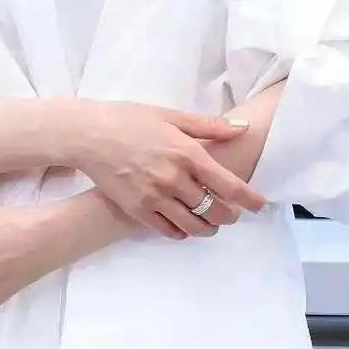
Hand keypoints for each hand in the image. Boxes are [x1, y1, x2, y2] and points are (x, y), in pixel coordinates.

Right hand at [72, 100, 266, 235]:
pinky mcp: (137, 210)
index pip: (229, 185)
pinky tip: (185, 225)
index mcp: (187, 153)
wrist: (88, 135)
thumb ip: (210, 126)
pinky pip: (168, 231)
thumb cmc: (130, 120)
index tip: (260, 205)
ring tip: (210, 223)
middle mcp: (174, 179)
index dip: (250, 199)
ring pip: (194, 226)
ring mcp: (155, 197)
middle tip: (232, 214)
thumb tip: (243, 127)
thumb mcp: (171, 115)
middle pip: (215, 210)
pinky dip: (182, 232)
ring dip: (208, 228)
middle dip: (230, 216)